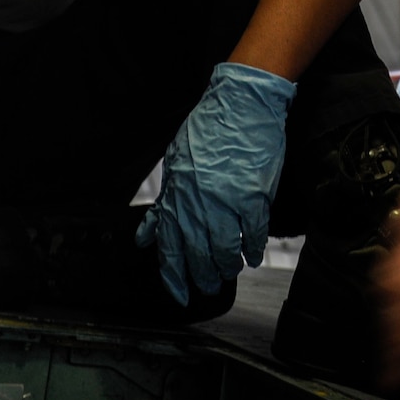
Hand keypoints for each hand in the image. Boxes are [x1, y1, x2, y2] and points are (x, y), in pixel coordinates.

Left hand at [136, 62, 296, 304]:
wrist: (241, 104)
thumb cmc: (209, 129)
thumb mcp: (175, 163)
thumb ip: (164, 204)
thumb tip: (146, 236)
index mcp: (177, 196)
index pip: (170, 248)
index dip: (174, 276)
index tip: (178, 294)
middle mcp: (198, 203)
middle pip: (197, 254)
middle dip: (202, 276)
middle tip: (207, 287)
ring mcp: (227, 201)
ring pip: (225, 250)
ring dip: (227, 266)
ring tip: (230, 271)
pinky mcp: (253, 197)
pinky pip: (253, 233)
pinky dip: (253, 249)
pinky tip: (253, 256)